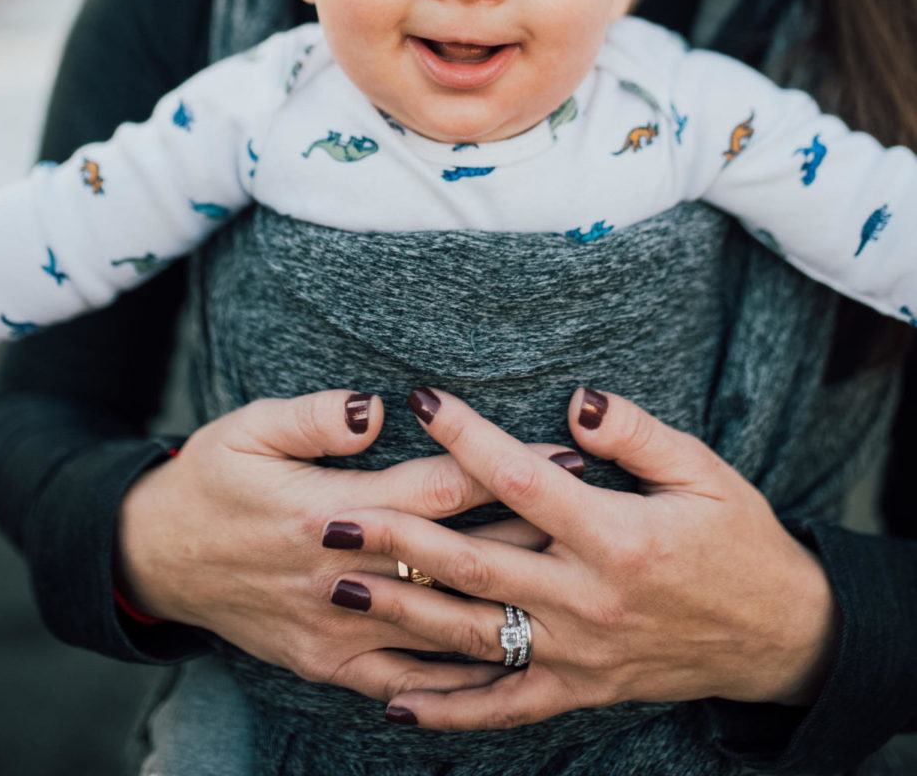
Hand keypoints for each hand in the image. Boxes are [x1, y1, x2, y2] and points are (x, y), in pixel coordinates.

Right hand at [115, 387, 558, 702]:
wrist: (157, 558)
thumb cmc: (211, 478)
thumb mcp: (250, 427)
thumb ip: (318, 417)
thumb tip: (378, 408)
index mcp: (322, 512)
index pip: (435, 490)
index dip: (501, 469)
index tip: (560, 452)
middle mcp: (338, 578)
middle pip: (454, 558)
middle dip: (528, 534)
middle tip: (595, 516)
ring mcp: (336, 630)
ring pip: (441, 623)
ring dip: (508, 599)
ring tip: (572, 578)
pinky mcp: (327, 664)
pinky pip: (405, 678)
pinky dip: (457, 673)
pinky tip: (508, 663)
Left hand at [323, 386, 839, 729]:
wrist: (777, 633)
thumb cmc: (738, 539)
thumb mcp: (702, 471)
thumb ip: (635, 434)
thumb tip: (574, 401)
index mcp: (618, 538)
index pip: (523, 482)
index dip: (467, 438)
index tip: (421, 400)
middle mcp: (589, 602)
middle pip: (476, 566)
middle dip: (398, 540)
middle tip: (333, 516)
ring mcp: (580, 656)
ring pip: (473, 637)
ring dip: (401, 614)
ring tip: (339, 589)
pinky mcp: (580, 691)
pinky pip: (504, 707)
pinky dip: (448, 710)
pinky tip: (393, 700)